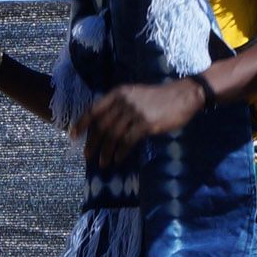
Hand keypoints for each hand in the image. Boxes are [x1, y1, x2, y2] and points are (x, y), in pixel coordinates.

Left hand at [74, 79, 204, 166]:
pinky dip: (120, 152)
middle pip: (101, 125)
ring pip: (113, 135)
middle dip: (92, 143)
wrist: (184, 95)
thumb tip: (105, 127)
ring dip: (106, 151)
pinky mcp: (146, 124)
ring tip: (103, 162)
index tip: (73, 136)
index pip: (93, 109)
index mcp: (118, 93)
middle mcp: (123, 102)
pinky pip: (127, 141)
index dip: (82, 124)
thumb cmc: (159, 98)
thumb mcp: (135, 95)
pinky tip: (118, 159)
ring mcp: (134, 112)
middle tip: (88, 156)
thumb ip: (119, 107)